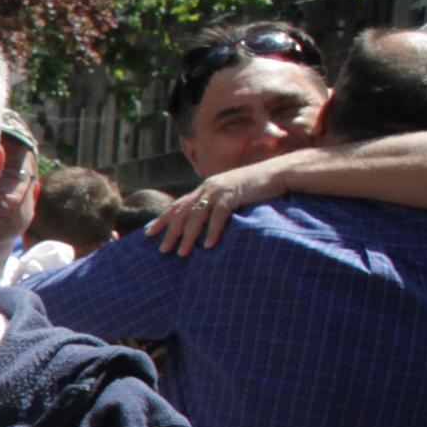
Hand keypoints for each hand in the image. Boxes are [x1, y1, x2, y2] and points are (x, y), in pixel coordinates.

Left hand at [152, 158, 287, 256]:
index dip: (163, 219)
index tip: (149, 233)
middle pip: (183, 212)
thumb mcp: (230, 195)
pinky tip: (208, 245)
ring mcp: (220, 190)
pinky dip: (212, 231)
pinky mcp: (234, 194)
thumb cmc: (255, 187)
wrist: (278, 173)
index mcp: (205, 188)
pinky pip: (219, 215)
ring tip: (182, 253)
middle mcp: (208, 187)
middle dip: (171, 232)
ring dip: (188, 236)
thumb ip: (216, 205)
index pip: (178, 204)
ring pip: (197, 215)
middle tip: (162, 250)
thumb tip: (204, 223)